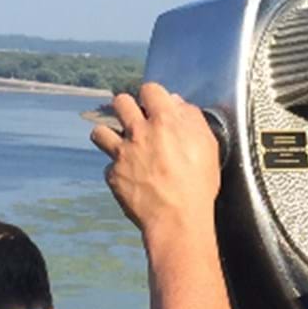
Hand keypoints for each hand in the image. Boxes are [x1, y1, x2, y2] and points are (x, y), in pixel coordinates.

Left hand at [90, 82, 220, 235]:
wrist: (178, 219)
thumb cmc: (198, 184)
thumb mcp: (207, 145)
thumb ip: (192, 118)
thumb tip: (177, 104)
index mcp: (164, 120)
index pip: (149, 89)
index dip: (152, 96)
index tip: (154, 105)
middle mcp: (138, 132)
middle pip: (120, 102)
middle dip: (127, 108)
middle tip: (135, 121)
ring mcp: (122, 153)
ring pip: (100, 131)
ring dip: (109, 135)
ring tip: (120, 144)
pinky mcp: (113, 174)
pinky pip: (109, 165)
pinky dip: (118, 170)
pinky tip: (130, 177)